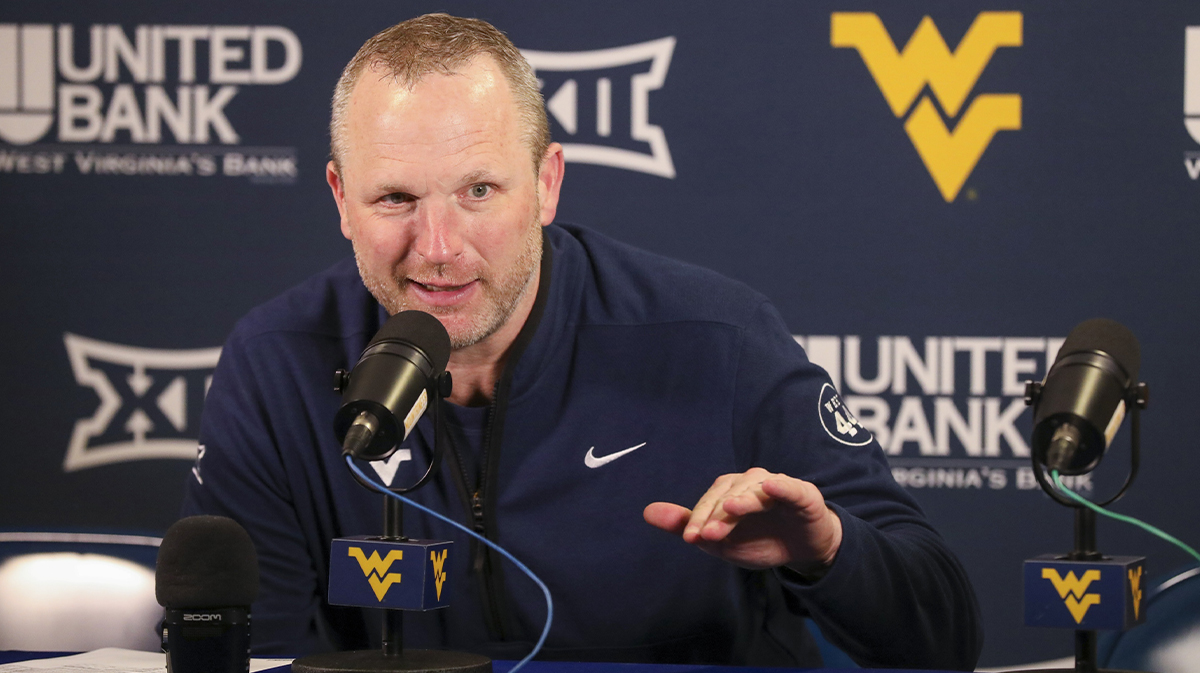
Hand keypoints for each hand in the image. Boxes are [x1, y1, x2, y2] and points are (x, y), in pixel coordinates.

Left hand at [643, 467, 842, 574]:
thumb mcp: (721, 541)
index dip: (699, 519)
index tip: (690, 538)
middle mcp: (750, 483)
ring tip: (731, 511)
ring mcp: (776, 485)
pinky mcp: (802, 494)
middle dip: (717, 515)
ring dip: (743, 502)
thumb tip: (646, 511)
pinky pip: (789, 488)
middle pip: (729, 496)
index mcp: (729, 491)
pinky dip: (780, 487)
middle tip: (707, 535)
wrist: (801, 549)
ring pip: (755, 491)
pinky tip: (771, 488)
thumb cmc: (759, 539)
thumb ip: (687, 526)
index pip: (709, 503)